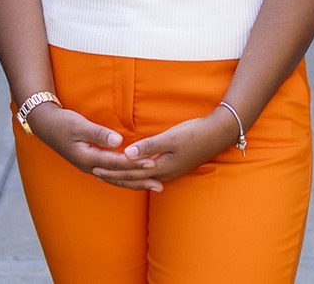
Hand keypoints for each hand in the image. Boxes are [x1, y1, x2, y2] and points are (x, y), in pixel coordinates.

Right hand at [24, 103, 143, 179]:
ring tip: (153, 186)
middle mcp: (90, 167)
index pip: (117, 163)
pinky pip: (111, 176)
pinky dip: (125, 179)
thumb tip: (118, 141)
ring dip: (135, 183)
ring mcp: (90, 167)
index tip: (152, 163)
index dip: (135, 164)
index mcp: (88, 159)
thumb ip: (99, 133)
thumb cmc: (62, 123)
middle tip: (160, 185)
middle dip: (140, 181)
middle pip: (119, 177)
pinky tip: (134, 181)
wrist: (45, 125)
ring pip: (116, 180)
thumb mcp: (79, 125)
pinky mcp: (91, 164)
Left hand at [88, 113, 240, 191]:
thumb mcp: (170, 138)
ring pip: (141, 179)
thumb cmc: (194, 133)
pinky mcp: (174, 167)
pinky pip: (149, 175)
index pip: (130, 172)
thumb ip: (148, 147)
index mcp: (161, 167)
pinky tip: (135, 173)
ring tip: (111, 176)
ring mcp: (170, 172)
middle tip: (96, 174)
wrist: (218, 134)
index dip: (112, 171)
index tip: (96, 168)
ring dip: (125, 178)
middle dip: (114, 177)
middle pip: (134, 179)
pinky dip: (137, 175)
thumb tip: (127, 155)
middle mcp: (164, 173)